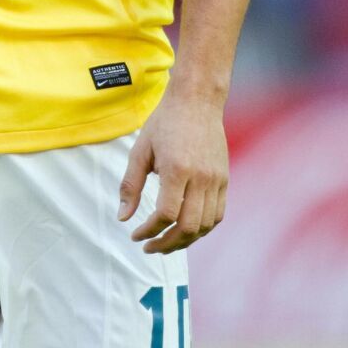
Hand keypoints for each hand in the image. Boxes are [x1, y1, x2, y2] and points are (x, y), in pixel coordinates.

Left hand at [118, 90, 228, 253]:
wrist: (197, 100)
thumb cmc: (164, 123)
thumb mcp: (140, 150)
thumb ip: (130, 185)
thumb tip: (123, 218)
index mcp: (177, 169)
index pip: (166, 215)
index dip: (149, 231)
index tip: (136, 235)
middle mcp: (201, 177)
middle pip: (188, 227)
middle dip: (167, 244)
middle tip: (150, 247)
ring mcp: (216, 179)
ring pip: (206, 225)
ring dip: (185, 241)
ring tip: (166, 243)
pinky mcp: (224, 179)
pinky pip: (218, 214)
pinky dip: (203, 228)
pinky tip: (186, 229)